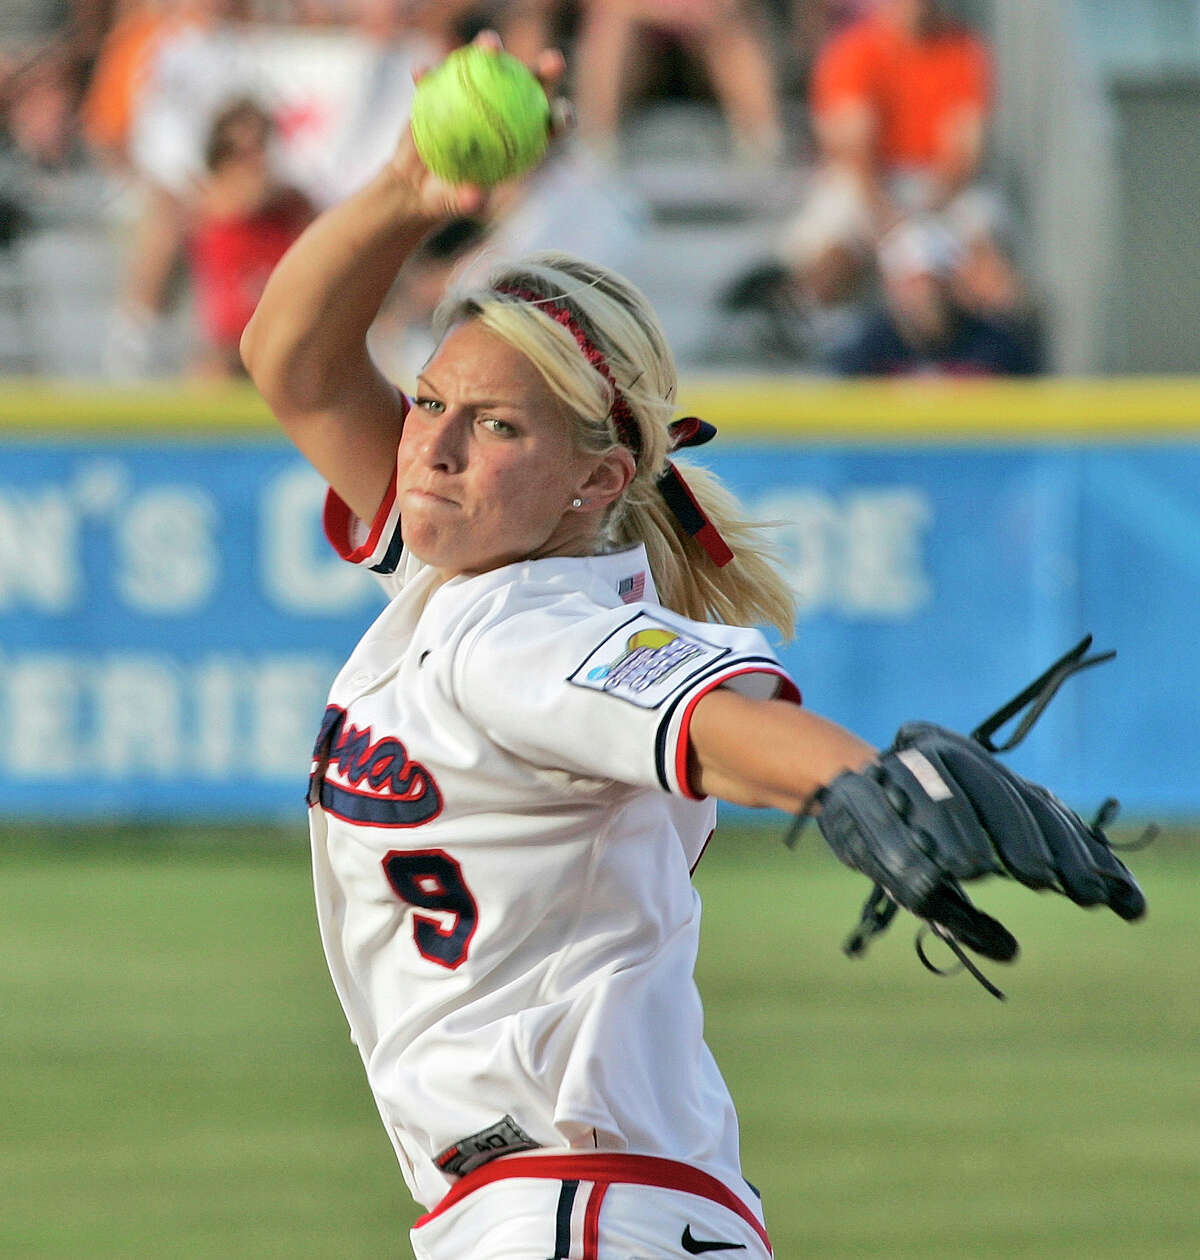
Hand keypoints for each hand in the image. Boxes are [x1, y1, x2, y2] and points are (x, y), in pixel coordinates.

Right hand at [391, 30, 568, 219]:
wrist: (416, 182)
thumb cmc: (446, 198)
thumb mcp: (453, 204)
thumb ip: (465, 201)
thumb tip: (473, 196)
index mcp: (517, 138)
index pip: (546, 126)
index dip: (561, 118)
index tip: (561, 117)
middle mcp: (501, 109)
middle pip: (530, 85)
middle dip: (547, 70)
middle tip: (554, 62)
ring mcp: (473, 93)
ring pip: (487, 66)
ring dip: (490, 49)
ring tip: (489, 44)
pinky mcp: (443, 86)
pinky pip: (438, 75)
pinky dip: (430, 74)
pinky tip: (422, 73)